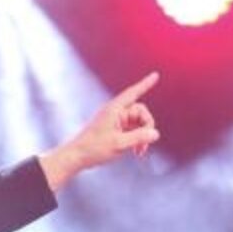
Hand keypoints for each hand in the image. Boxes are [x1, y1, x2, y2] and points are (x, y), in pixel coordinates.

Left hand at [38, 71, 160, 191]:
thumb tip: (156, 133)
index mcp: (114, 109)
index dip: (145, 84)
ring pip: (138, 123)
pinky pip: (132, 130)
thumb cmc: (93, 148)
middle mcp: (116, 112)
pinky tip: (136, 152)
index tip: (155, 75)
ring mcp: (116, 121)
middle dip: (146, 127)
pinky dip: (136, 139)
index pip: (133, 93)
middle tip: (145, 145)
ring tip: (139, 152)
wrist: (76, 156)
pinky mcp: (115, 129)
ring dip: (142, 136)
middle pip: (141, 112)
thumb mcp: (119, 144)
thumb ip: (139, 138)